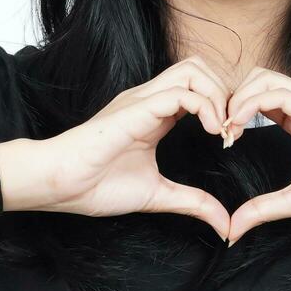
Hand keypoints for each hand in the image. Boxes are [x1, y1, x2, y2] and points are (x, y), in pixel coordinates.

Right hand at [38, 56, 234, 241]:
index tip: (230, 139)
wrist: (59, 184)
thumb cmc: (96, 185)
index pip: (199, 86)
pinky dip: (205, 106)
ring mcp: (142, 100)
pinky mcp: (136, 109)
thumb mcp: (158, 195)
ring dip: (218, 95)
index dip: (223, 106)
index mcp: (155, 113)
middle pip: (200, 67)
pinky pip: (179, 92)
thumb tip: (224, 224)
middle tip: (230, 129)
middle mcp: (150, 98)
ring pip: (193, 69)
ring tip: (221, 129)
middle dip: (226, 92)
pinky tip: (211, 132)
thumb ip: (192, 203)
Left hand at [223, 67, 290, 245]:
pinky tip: (240, 128)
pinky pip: (278, 94)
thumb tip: (235, 228)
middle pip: (255, 78)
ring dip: (236, 101)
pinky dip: (250, 105)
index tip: (224, 141)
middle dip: (230, 100)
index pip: (257, 97)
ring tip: (228, 131)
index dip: (234, 113)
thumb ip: (266, 209)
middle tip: (221, 133)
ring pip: (262, 78)